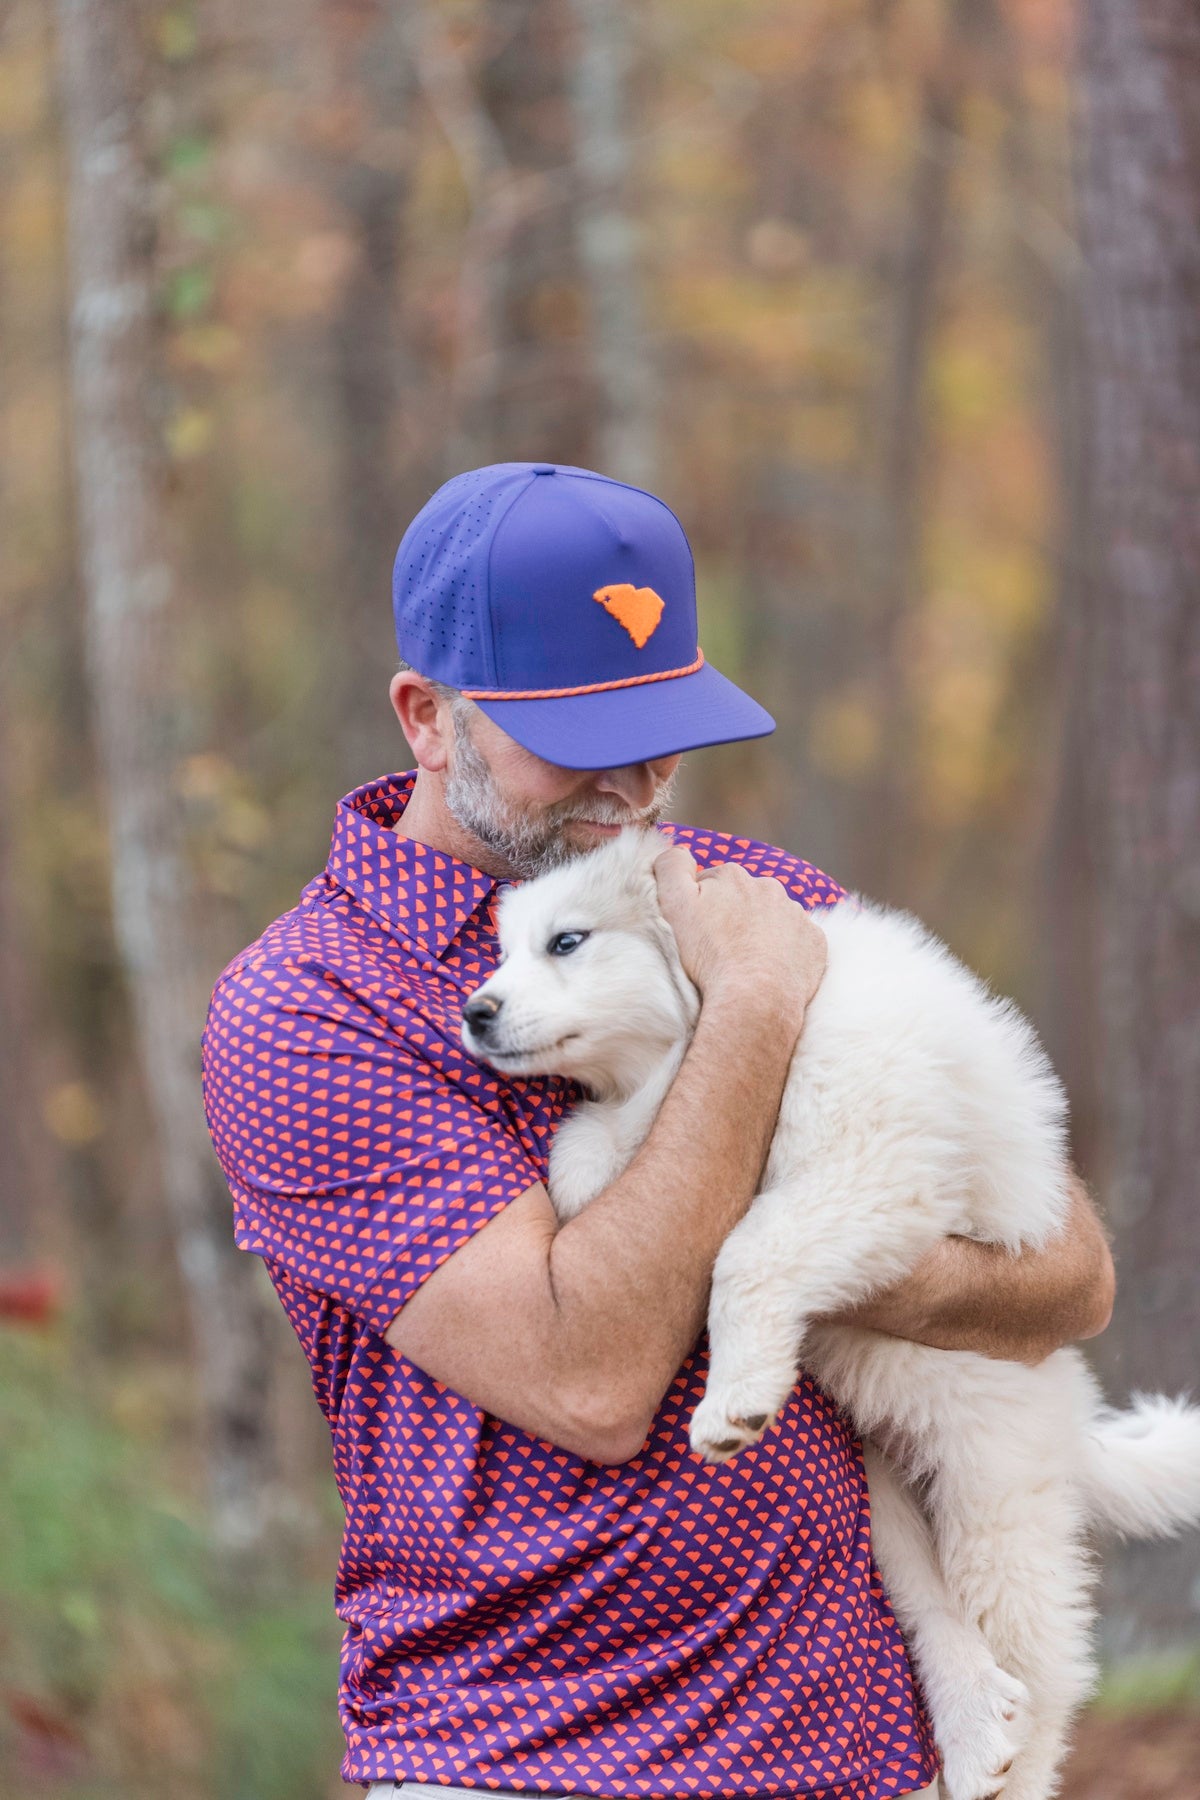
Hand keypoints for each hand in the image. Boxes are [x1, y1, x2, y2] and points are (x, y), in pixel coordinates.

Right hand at [653, 844, 827, 1017]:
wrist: (754, 998)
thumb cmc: (710, 956)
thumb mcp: (675, 906)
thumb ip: (672, 868)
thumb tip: (680, 850)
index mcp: (733, 876)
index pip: (711, 883)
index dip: (701, 907)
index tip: (699, 932)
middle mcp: (769, 887)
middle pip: (745, 898)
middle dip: (734, 916)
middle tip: (722, 949)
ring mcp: (796, 914)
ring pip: (773, 918)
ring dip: (762, 932)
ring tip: (746, 962)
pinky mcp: (815, 941)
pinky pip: (799, 940)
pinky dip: (788, 951)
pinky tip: (772, 969)